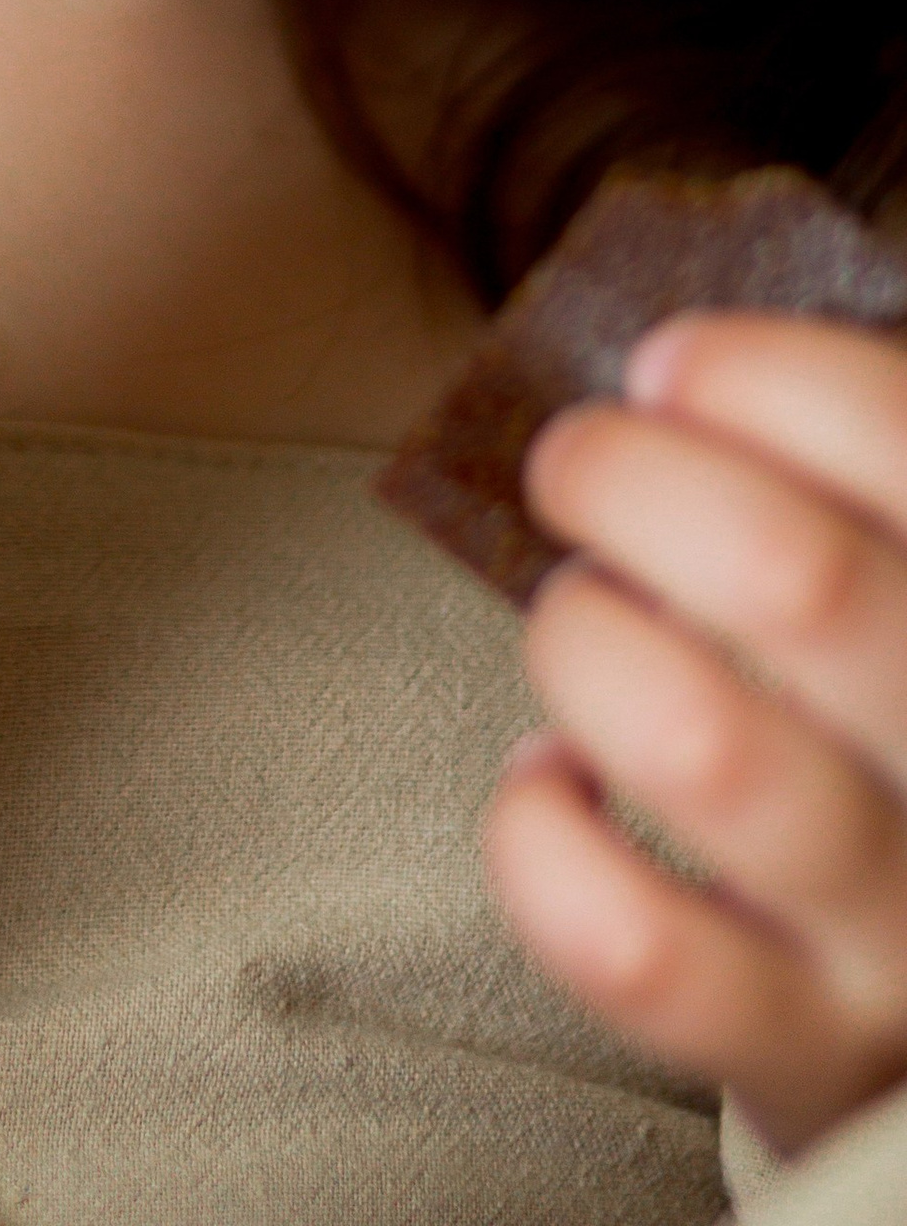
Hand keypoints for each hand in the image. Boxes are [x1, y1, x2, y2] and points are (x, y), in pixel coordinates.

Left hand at [486, 311, 906, 1156]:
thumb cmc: (892, 724)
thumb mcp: (895, 585)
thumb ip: (839, 487)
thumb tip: (678, 363)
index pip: (900, 438)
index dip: (761, 376)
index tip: (669, 368)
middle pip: (791, 577)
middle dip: (629, 479)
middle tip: (578, 466)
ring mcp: (903, 927)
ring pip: (699, 742)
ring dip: (586, 643)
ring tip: (584, 625)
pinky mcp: (804, 1046)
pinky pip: (629, 939)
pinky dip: (540, 835)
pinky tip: (554, 784)